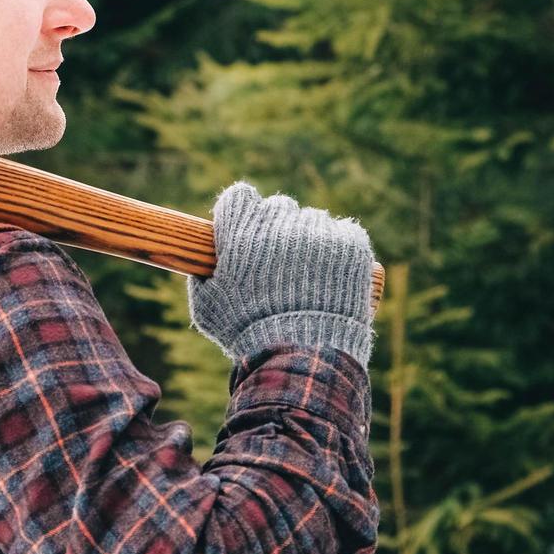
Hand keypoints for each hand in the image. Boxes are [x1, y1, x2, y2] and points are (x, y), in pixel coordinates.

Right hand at [187, 181, 377, 366]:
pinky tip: (332, 275)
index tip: (244, 232)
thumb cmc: (247, 334)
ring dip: (309, 240)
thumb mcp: (208, 309)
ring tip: (309, 277)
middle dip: (276, 230)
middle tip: (278, 262)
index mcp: (241, 231)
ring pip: (313, 220)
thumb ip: (202, 278)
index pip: (239, 196)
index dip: (241, 214)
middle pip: (278, 207)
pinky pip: (345, 232)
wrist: (300, 356)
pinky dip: (340, 249)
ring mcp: (318, 232)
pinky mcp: (351, 244)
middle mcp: (280, 223)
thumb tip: (203, 266)